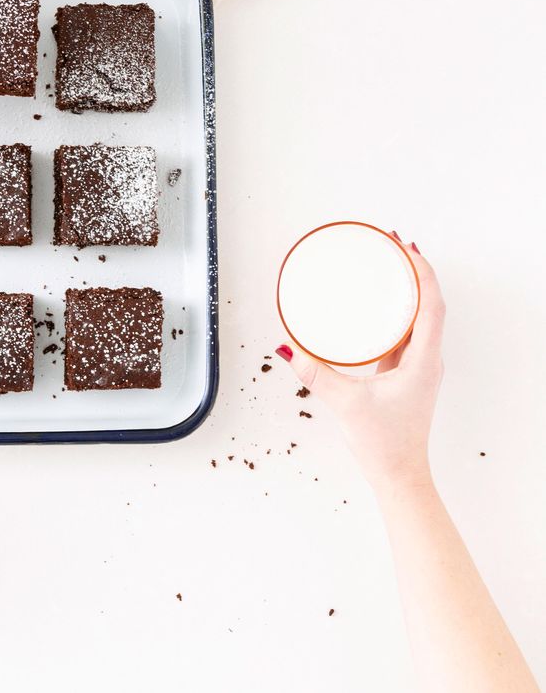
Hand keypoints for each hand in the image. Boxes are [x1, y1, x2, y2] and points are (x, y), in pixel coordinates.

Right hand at [276, 240, 445, 491]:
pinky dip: (395, 313)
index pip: (432, 303)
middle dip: (415, 271)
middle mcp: (426, 358)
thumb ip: (316, 374)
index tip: (404, 247)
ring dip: (408, 290)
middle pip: (430, 303)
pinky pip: (405, 333)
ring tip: (386, 267)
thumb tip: (288, 348)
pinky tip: (376, 307)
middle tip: (392, 246)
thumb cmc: (384, 443)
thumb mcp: (346, 404)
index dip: (422, 271)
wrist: (399, 474)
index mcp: (423, 360)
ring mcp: (417, 366)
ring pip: (420, 317)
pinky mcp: (404, 374)